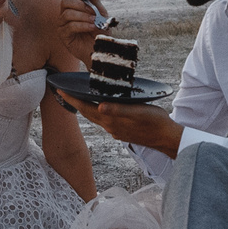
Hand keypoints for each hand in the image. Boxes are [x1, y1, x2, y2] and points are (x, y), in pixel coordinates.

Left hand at [51, 87, 180, 155]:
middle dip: (75, 103)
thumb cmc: (155, 122)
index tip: (60, 90)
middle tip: (65, 92)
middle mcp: (110, 127)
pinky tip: (101, 107)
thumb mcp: (138, 112)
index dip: (72, 99)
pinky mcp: (122, 132)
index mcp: (112, 121)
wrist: (167, 138)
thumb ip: (118, 110)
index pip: (86, 108)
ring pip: (95, 118)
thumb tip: (99, 107)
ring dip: (86, 108)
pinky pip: (104, 121)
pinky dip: (98, 112)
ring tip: (79, 98)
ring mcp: (116, 131)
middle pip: (87, 113)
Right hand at [58, 0, 106, 49]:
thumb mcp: (99, 11)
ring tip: (94, 22)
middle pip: (65, 1)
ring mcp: (63, 24)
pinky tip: (91, 28)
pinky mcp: (63, 35)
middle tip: (93, 13)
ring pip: (67, 13)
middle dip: (81, 5)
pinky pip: (69, 26)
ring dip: (83, 16)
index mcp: (73, 4)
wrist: (102, 47)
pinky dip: (82, 25)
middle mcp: (65, 13)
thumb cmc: (100, 29)